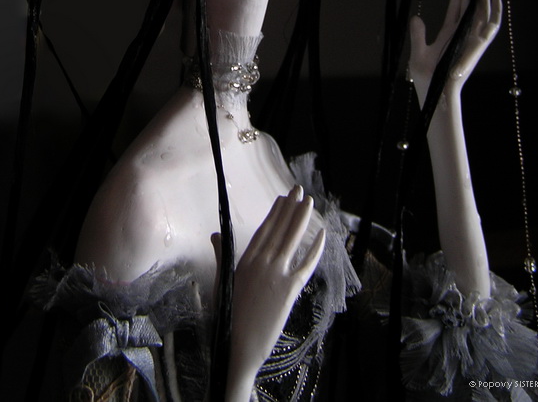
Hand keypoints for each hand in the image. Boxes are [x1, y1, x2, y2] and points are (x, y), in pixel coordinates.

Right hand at [213, 186, 324, 395]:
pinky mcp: (290, 289)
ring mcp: (277, 274)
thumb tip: (214, 235)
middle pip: (279, 229)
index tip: (283, 198)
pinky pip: (306, 264)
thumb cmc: (226, 318)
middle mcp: (261, 262)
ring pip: (292, 240)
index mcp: (245, 260)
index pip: (264, 230)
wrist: (237, 346)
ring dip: (302, 219)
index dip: (275, 213)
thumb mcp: (221, 283)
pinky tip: (323, 234)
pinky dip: (315, 248)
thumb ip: (221, 256)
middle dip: (290, 208)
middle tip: (299, 190)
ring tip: (310, 202)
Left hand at [409, 0, 501, 101]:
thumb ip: (418, 35)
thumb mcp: (418, 53)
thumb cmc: (427, 78)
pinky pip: (491, 26)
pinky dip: (495, 11)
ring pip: (480, 11)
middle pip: (468, 3)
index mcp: (449, 32)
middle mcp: (463, 33)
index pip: (455, 4)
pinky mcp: (477, 45)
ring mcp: (471, 38)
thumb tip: (417, 17)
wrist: (435, 92)